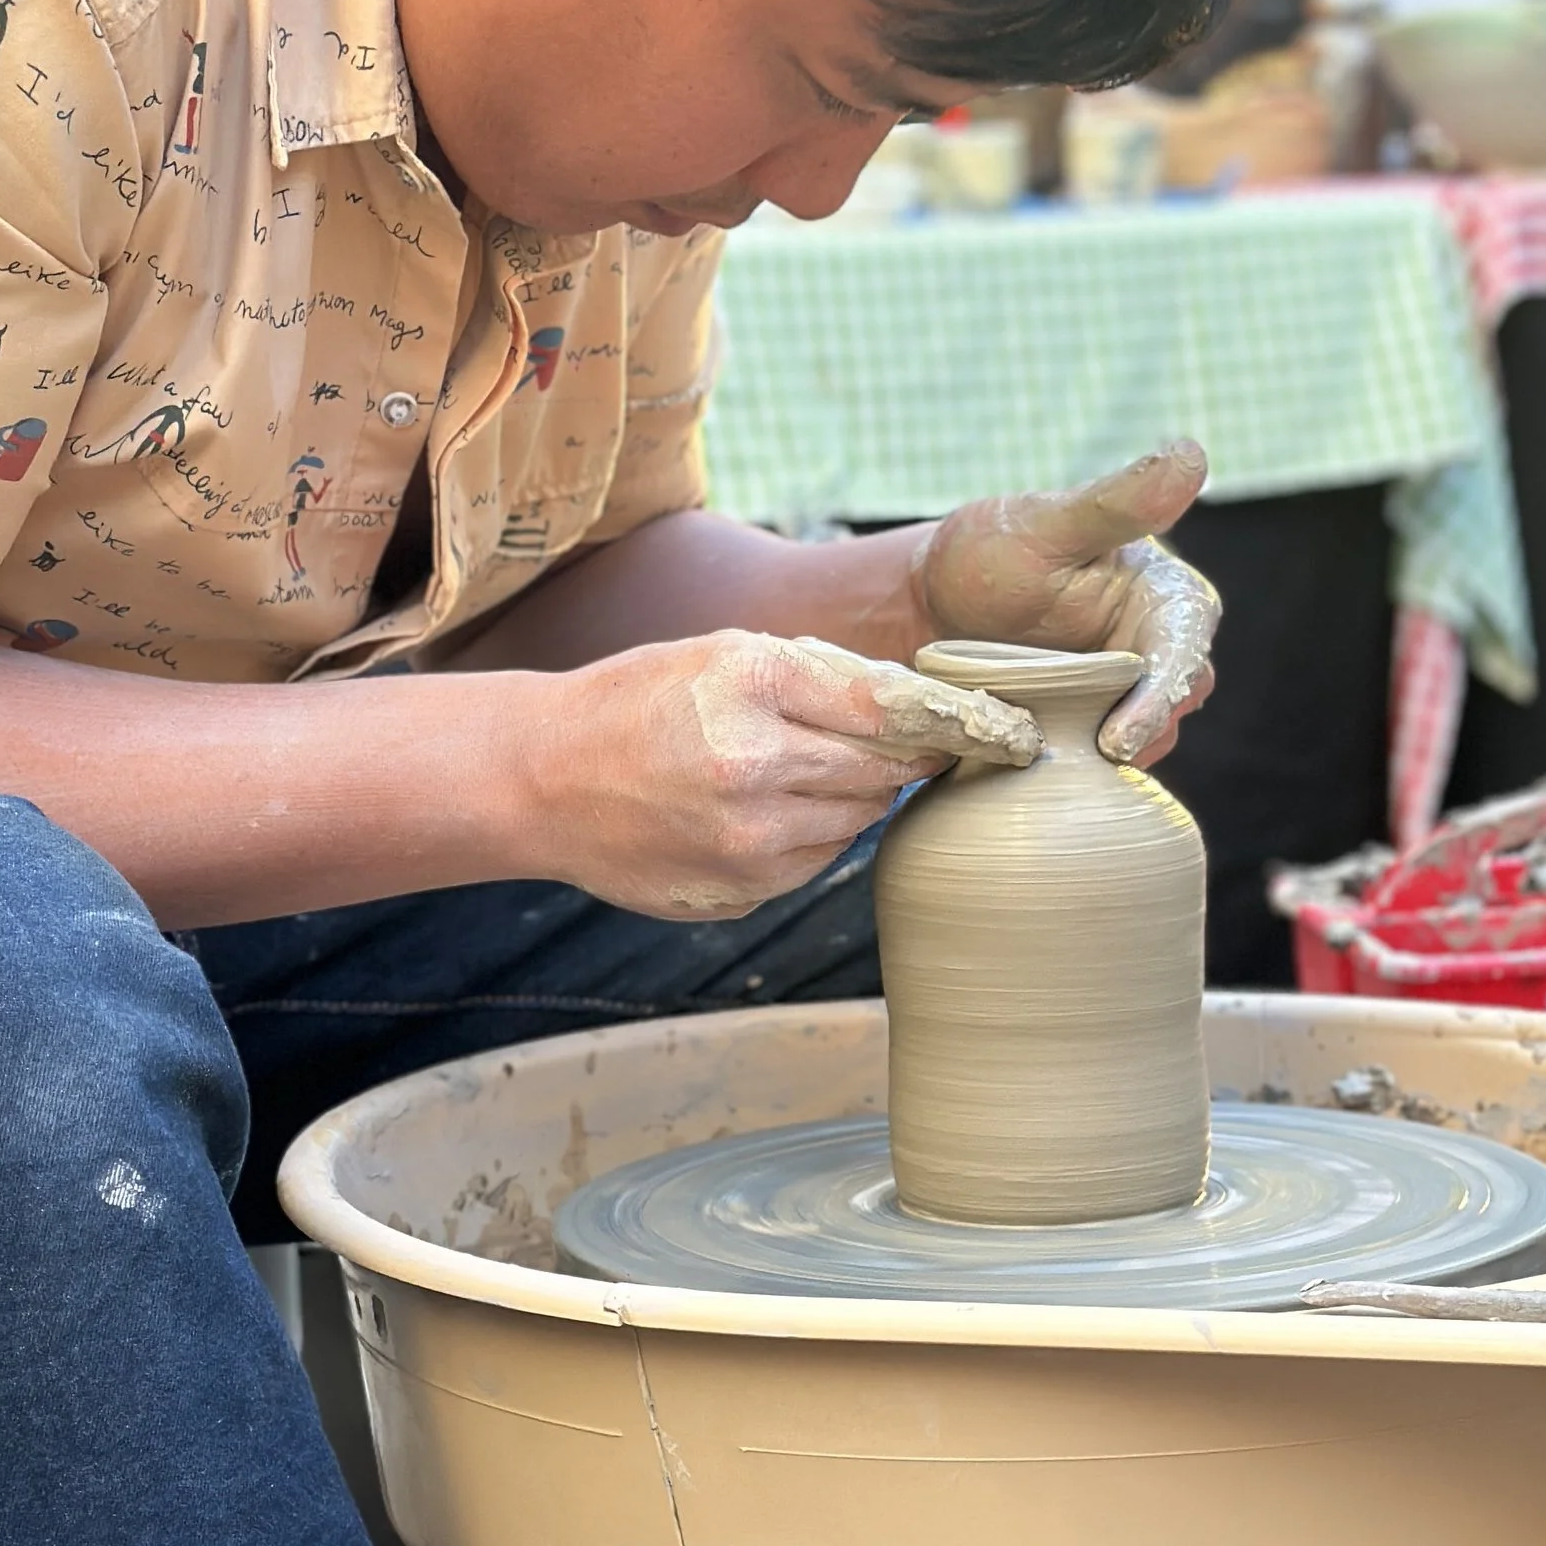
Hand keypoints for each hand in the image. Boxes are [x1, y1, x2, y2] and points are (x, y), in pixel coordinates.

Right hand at [530, 631, 1038, 920]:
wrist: (542, 781)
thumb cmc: (640, 701)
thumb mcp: (726, 653)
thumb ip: (826, 676)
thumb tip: (928, 709)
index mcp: (752, 686)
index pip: (894, 710)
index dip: (958, 723)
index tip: (1003, 732)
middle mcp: (752, 768)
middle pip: (885, 772)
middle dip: (900, 759)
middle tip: (898, 746)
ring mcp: (745, 842)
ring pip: (858, 822)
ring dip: (851, 798)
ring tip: (794, 772)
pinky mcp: (739, 892)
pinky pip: (815, 863)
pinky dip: (810, 837)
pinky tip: (759, 812)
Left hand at [912, 440, 1219, 764]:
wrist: (934, 601)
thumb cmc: (993, 550)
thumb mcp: (1046, 524)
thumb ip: (1118, 501)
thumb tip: (1192, 454)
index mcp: (1168, 598)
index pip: (1184, 651)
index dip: (1159, 696)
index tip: (1120, 738)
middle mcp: (1160, 648)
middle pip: (1174, 704)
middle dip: (1138, 732)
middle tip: (1088, 756)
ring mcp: (1129, 692)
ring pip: (1143, 740)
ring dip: (1105, 757)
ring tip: (1053, 760)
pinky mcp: (1095, 727)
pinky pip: (1101, 763)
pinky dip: (1078, 770)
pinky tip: (1037, 770)